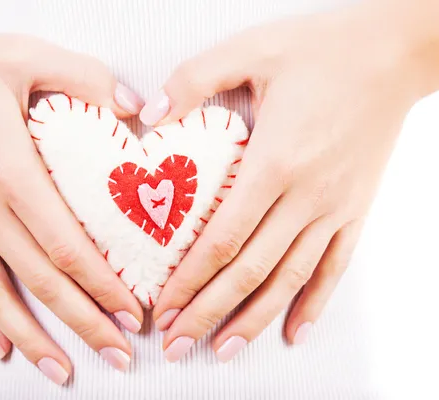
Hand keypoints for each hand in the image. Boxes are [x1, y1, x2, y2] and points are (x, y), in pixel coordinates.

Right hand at [0, 14, 144, 382]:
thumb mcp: (23, 54)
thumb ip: (86, 77)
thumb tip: (135, 107)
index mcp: (11, 170)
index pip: (68, 246)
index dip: (103, 286)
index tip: (132, 313)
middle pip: (43, 282)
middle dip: (86, 325)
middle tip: (119, 356)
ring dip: (36, 341)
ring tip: (67, 373)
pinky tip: (1, 347)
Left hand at [145, 1, 438, 361]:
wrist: (394, 53)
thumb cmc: (322, 50)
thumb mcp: (250, 49)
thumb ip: (193, 80)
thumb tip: (149, 115)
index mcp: (274, 161)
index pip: (222, 238)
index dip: (190, 279)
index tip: (164, 308)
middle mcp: (305, 196)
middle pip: (250, 270)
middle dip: (209, 313)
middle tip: (177, 346)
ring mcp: (334, 208)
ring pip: (289, 278)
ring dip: (253, 319)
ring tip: (223, 351)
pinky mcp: (355, 209)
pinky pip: (334, 267)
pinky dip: (314, 302)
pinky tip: (295, 332)